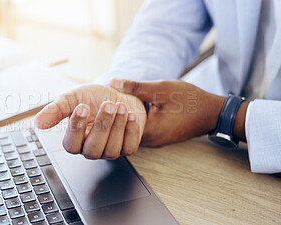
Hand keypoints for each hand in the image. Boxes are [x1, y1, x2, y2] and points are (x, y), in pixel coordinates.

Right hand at [34, 84, 145, 158]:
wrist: (116, 93)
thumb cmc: (92, 97)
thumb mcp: (71, 98)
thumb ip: (55, 110)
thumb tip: (38, 123)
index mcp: (75, 139)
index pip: (71, 144)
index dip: (76, 127)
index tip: (82, 107)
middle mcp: (91, 149)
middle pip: (93, 149)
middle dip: (102, 126)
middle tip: (107, 105)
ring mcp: (109, 150)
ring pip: (112, 149)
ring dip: (117, 126)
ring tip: (120, 106)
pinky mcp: (127, 147)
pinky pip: (130, 148)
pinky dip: (131, 131)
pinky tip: (130, 115)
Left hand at [110, 78, 237, 146]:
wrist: (214, 113)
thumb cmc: (191, 100)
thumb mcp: (161, 89)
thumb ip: (135, 87)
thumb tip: (112, 82)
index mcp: (149, 132)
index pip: (119, 127)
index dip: (109, 114)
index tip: (101, 103)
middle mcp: (150, 141)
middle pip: (123, 130)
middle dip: (115, 116)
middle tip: (105, 102)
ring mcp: (156, 141)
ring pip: (132, 130)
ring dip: (125, 118)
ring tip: (116, 103)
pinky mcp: (160, 137)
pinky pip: (142, 130)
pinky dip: (135, 120)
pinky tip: (133, 108)